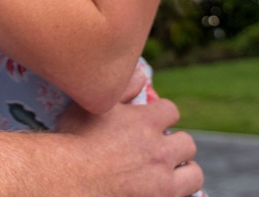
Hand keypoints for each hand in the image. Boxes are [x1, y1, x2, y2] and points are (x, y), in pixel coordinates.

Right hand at [56, 69, 203, 196]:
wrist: (64, 180)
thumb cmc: (72, 141)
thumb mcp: (92, 106)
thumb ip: (121, 87)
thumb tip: (143, 74)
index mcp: (146, 122)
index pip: (172, 111)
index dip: (163, 116)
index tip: (152, 124)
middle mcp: (159, 151)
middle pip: (187, 143)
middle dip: (177, 146)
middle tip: (160, 152)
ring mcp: (161, 182)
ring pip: (194, 175)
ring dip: (184, 172)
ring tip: (167, 175)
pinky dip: (174, 193)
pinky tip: (159, 191)